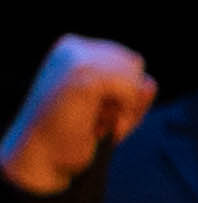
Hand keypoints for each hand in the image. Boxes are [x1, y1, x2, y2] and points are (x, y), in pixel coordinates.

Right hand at [7, 38, 153, 195]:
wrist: (40, 155)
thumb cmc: (74, 135)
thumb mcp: (113, 111)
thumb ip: (134, 94)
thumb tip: (150, 83)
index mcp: (75, 48)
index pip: (129, 61)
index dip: (126, 91)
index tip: (99, 111)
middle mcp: (73, 48)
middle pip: (135, 65)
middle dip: (128, 98)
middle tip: (99, 121)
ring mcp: (76, 59)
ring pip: (134, 76)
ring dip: (127, 108)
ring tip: (98, 122)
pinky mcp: (83, 76)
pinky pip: (131, 88)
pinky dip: (126, 113)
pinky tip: (102, 125)